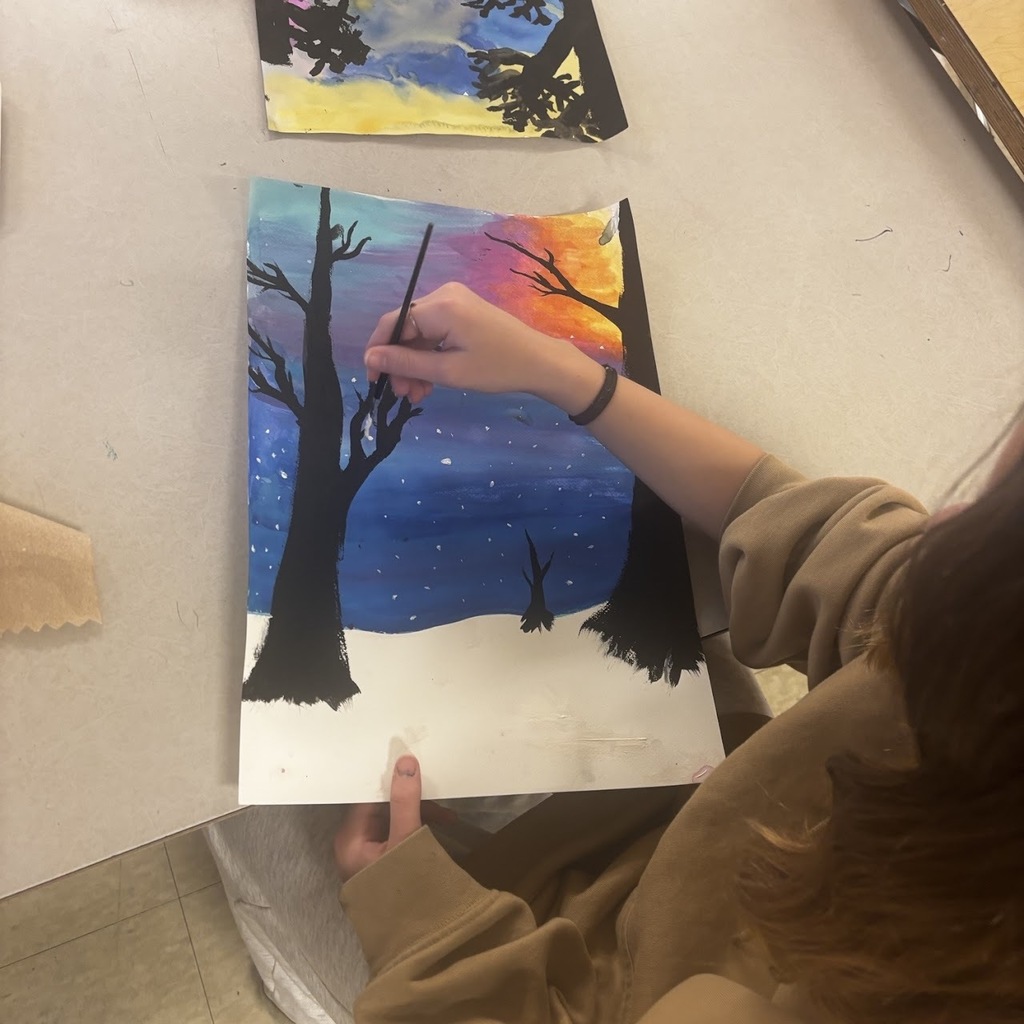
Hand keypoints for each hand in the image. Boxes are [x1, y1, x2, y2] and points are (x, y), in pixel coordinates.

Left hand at [334, 755, 454, 881]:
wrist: (413, 939)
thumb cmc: (400, 887)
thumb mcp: (405, 840)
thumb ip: (405, 801)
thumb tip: (405, 762)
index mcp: (349, 837)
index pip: (367, 796)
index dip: (389, 779)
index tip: (411, 764)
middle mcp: (353, 843)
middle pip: (380, 806)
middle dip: (411, 798)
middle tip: (437, 793)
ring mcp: (367, 854)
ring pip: (391, 819)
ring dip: (419, 813)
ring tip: (447, 816)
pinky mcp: (382, 862)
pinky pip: (397, 833)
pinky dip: (416, 827)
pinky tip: (439, 826)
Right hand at [364, 282, 599, 408]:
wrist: (539, 362)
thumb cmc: (497, 368)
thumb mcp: (448, 371)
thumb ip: (406, 363)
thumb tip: (371, 357)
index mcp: (440, 306)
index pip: (392, 322)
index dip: (378, 351)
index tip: (375, 380)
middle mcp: (444, 295)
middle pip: (405, 328)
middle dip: (400, 363)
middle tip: (402, 395)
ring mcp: (455, 302)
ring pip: (419, 334)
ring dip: (414, 364)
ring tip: (418, 395)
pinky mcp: (463, 311)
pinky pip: (434, 333)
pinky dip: (429, 356)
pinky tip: (429, 382)